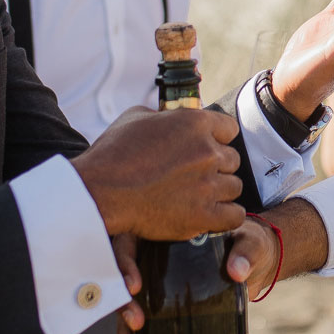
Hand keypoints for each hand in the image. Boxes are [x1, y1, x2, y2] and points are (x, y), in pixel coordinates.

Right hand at [73, 105, 244, 239]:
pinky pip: (234, 216)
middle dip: (216, 167)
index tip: (204, 149)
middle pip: (232, 160)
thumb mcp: (137, 117)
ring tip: (196, 196)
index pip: (229, 129)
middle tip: (194, 176)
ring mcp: (208, 184)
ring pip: (233, 187)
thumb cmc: (113, 153)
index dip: (217, 139)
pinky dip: (224, 217)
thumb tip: (173, 119)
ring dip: (218, 192)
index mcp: (195, 123)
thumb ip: (165, 116)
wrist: (99, 191)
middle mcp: (207, 151)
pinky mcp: (203, 215)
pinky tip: (209, 215)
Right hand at [114, 221, 273, 333]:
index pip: (130, 245)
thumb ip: (244, 253)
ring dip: (126, 332)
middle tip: (136, 323)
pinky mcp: (167, 311)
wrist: (257, 266)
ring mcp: (158, 288)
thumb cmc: (249, 244)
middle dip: (124, 305)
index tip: (135, 286)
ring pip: (131, 308)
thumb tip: (236, 271)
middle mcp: (153, 261)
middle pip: (124, 281)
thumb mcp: (249, 243)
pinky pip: (149, 328)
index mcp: (164, 237)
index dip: (125, 264)